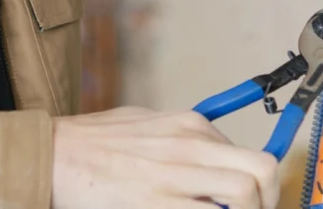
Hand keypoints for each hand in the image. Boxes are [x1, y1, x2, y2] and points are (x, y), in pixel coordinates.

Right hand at [51, 107, 279, 208]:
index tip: (255, 206)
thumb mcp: (145, 123)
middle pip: (262, 170)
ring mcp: (174, 173)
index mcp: (190, 124)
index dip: (261, 189)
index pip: (251, 155)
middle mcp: (189, 144)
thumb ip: (180, 137)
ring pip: (244, 194)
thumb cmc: (94, 141)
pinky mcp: (155, 201)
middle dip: (269, 201)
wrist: (53, 154)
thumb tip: (212, 156)